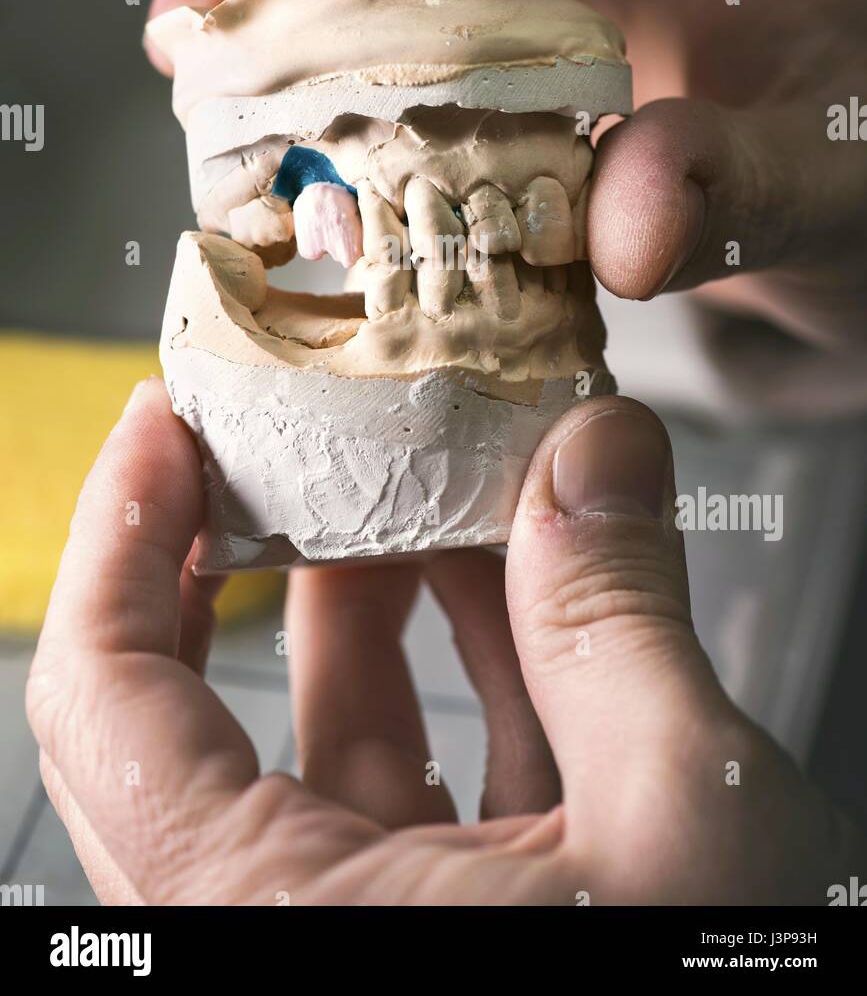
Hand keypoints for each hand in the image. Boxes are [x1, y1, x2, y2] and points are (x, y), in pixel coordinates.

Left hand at [27, 379, 862, 903]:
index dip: (120, 536)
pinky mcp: (461, 932)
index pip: (105, 696)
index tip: (167, 426)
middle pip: (224, 697)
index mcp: (264, 923)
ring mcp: (375, 934)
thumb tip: (600, 454)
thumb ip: (620, 619)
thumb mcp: (675, 826)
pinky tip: (533, 582)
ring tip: (449, 476)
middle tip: (319, 428)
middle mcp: (286, 934)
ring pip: (343, 732)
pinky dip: (479, 667)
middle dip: (287, 540)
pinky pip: (437, 778)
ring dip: (400, 591)